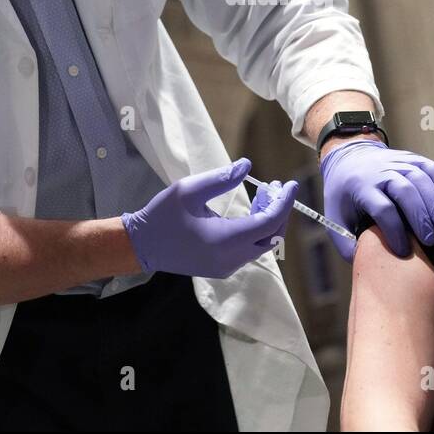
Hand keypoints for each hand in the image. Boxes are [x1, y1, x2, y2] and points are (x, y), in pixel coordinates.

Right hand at [121, 159, 295, 278]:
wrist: (143, 246)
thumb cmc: (163, 215)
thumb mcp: (189, 190)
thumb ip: (221, 179)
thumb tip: (248, 166)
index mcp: (225, 240)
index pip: (268, 223)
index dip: (283, 202)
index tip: (290, 183)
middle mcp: (231, 258)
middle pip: (271, 237)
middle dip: (278, 210)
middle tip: (274, 186)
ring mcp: (227, 267)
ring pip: (262, 245)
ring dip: (267, 220)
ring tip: (263, 194)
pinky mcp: (222, 268)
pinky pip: (250, 250)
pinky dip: (256, 231)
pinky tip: (250, 211)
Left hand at [319, 140, 433, 260]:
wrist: (348, 156)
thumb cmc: (343, 193)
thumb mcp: (334, 216)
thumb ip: (345, 242)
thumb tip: (363, 263)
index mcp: (360, 186)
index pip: (382, 208)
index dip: (394, 231)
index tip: (403, 251)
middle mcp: (379, 171)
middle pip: (405, 191)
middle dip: (420, 217)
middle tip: (431, 241)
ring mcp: (396, 161)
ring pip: (420, 178)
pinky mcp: (411, 157)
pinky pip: (431, 167)